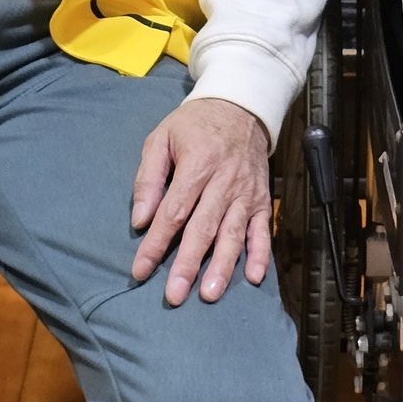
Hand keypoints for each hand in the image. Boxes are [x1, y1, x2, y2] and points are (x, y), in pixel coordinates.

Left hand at [130, 96, 272, 304]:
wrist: (241, 106)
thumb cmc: (195, 125)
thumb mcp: (161, 138)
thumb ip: (149, 178)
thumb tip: (140, 220)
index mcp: (198, 163)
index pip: (174, 210)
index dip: (157, 242)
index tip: (140, 270)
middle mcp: (225, 180)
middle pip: (203, 227)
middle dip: (188, 264)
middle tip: (174, 295)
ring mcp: (246, 191)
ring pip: (233, 233)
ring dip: (222, 266)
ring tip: (210, 294)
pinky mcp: (261, 198)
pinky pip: (262, 229)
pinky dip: (261, 254)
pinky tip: (255, 277)